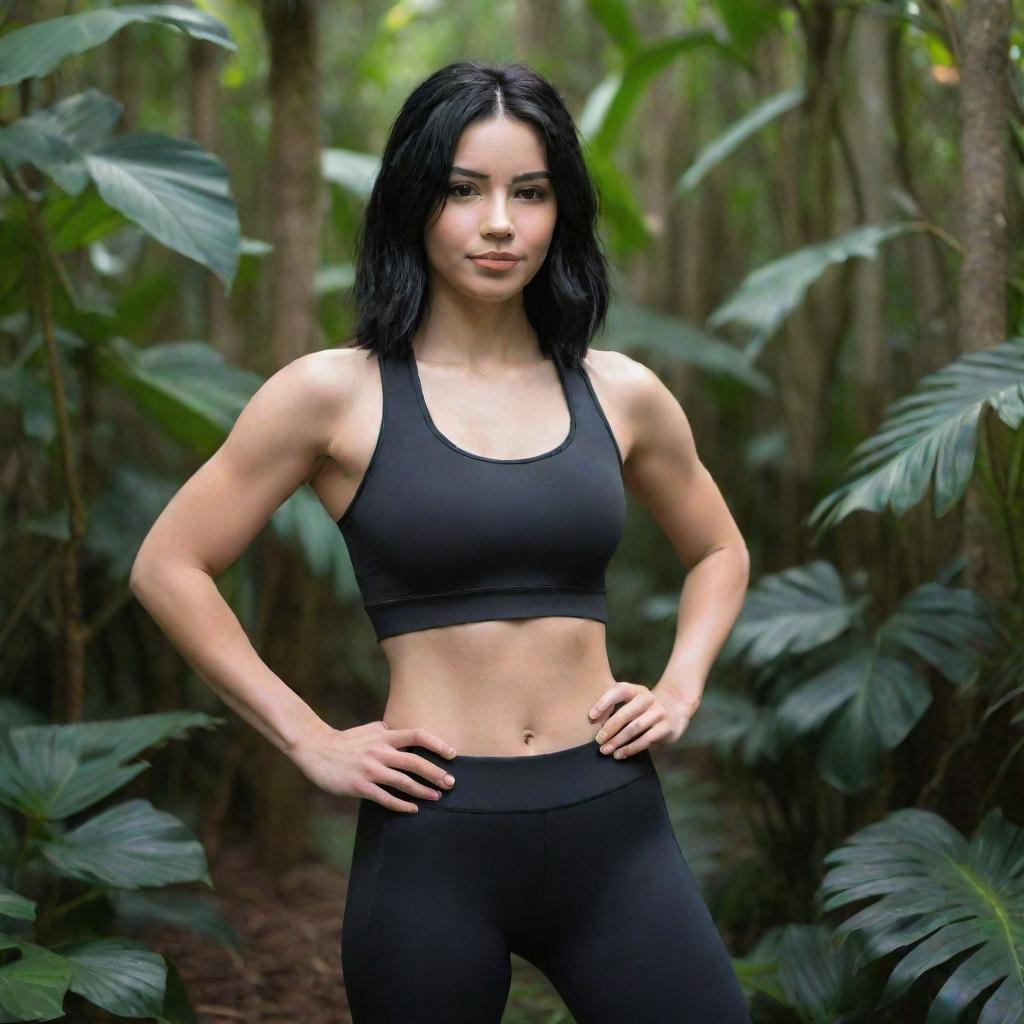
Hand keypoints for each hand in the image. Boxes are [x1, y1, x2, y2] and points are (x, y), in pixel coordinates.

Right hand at [290, 719, 458, 813]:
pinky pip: (385, 798)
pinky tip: (413, 809)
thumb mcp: (368, 730)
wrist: (316, 750)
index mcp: (384, 736)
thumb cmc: (345, 740)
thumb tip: (400, 731)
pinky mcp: (359, 786)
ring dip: (422, 791)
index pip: (417, 735)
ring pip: (403, 782)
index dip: (437, 744)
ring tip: (437, 797)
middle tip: (451, 783)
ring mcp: (370, 769)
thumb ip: (386, 731)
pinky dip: (401, 804)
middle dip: (436, 773)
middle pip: (415, 761)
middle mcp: (380, 751)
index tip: (452, 754)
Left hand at [587, 681, 697, 758]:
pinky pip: (645, 740)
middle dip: (609, 728)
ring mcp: (658, 712)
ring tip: (606, 750)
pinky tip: (619, 754)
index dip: (604, 702)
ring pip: (634, 728)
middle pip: (625, 713)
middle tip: (598, 741)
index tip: (591, 716)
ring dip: (618, 741)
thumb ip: (615, 708)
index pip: (619, 690)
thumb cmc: (642, 710)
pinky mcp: (665, 728)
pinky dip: (630, 749)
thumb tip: (593, 723)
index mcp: (636, 690)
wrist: (674, 713)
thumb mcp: (631, 703)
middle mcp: (648, 698)